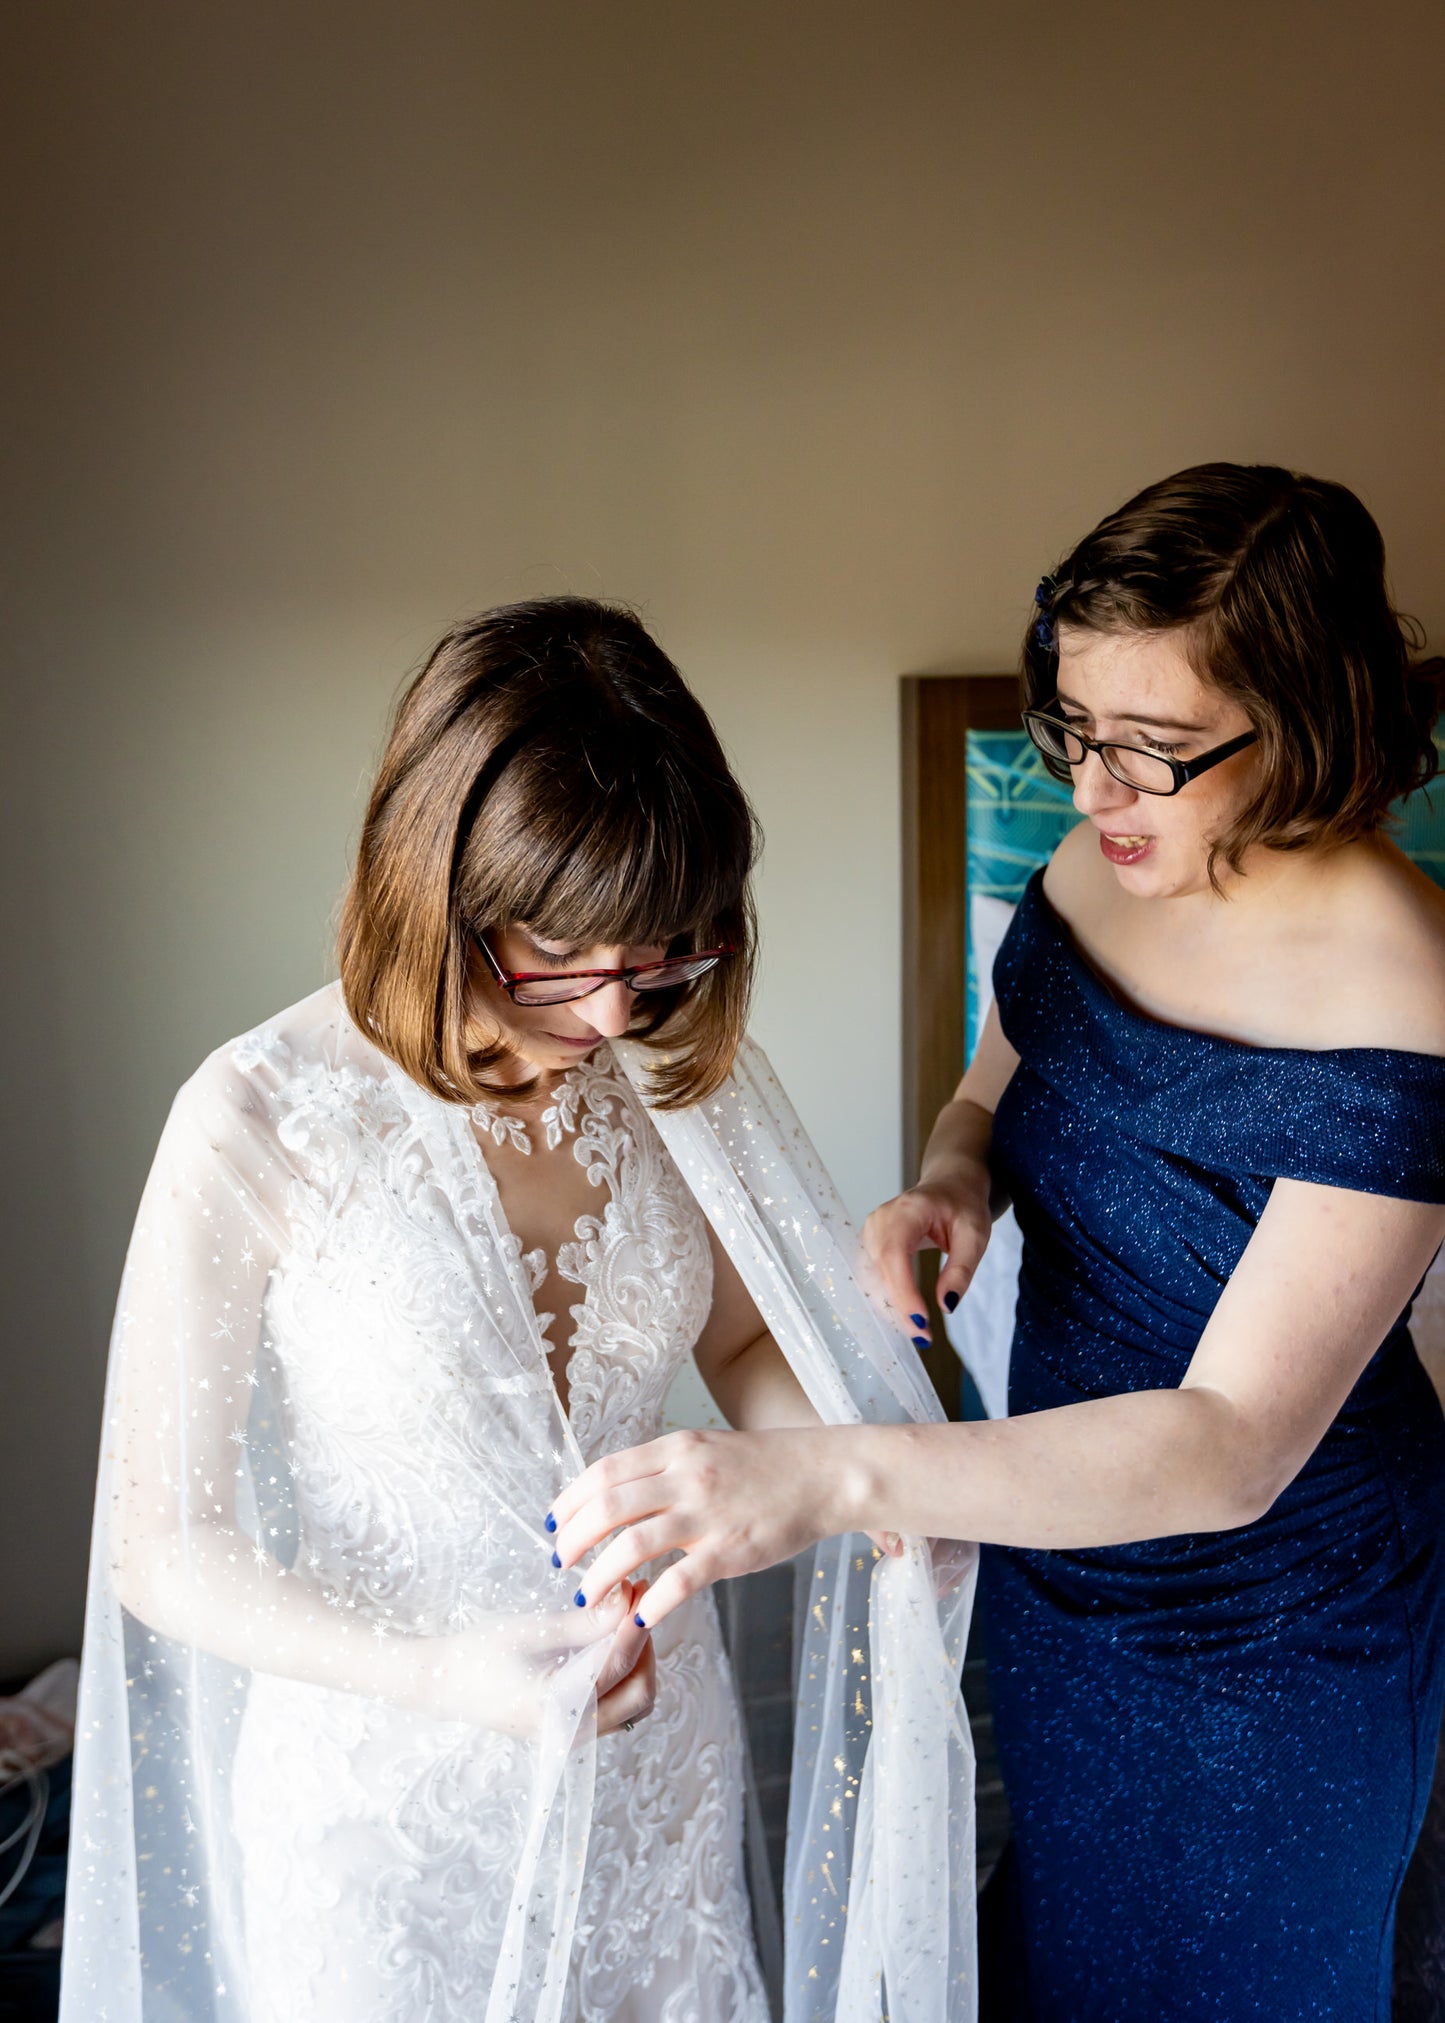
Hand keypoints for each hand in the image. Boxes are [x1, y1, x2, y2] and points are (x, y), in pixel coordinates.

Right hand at [408, 1580, 652, 1737]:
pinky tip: (610, 1642)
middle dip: (646, 1649)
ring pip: (633, 1705)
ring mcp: (574, 1738)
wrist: (444, 1684)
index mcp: (560, 1711)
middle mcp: (573, 1734)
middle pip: (639, 1695)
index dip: (636, 1625)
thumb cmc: (481, 1654)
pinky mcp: (571, 1731)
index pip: (618, 1667)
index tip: (643, 1589)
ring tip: (624, 1621)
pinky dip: (623, 1676)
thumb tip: (629, 1598)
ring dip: (638, 1663)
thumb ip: (587, 1622)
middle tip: (636, 1606)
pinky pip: (616, 1707)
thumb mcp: (534, 1632)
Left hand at [549, 1427, 840, 1629]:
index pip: (604, 1472)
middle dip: (573, 1539)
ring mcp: (707, 1515)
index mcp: (676, 1451)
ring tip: (587, 1596)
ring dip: (600, 1576)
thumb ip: (664, 1469)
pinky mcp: (730, 1551)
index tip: (554, 1522)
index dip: (571, 1500)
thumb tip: (618, 1494)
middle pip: (607, 1506)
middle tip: (559, 1562)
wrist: (822, 1474)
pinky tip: (639, 1618)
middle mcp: (685, 1478)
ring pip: (632, 1545)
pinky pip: (679, 1581)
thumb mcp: (706, 1450)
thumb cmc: (765, 1466)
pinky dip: (651, 1602)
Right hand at [861, 1177, 990, 1327]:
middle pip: (880, 1270)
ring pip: (872, 1278)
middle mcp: (881, 1219)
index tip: (921, 1321)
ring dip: (891, 1307)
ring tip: (917, 1330)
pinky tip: (904, 1315)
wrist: (950, 1184)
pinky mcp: (870, 1244)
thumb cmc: (963, 1205)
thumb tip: (947, 1305)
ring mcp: (871, 1231)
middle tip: (924, 1337)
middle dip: (900, 1307)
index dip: (903, 1291)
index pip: (894, 1254)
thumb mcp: (976, 1234)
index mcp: (908, 1209)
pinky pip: (873, 1276)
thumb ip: (961, 1270)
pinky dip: (887, 1298)